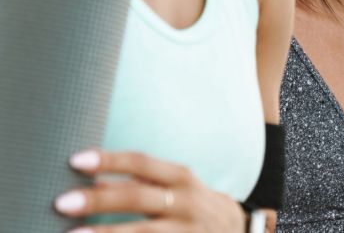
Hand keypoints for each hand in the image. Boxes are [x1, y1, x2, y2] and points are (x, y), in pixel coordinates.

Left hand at [54, 149, 245, 231]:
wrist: (240, 231)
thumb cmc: (193, 205)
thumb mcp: (178, 186)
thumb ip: (142, 183)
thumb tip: (91, 180)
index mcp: (182, 178)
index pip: (142, 164)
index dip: (109, 160)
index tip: (75, 161)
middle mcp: (186, 203)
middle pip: (138, 198)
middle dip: (99, 200)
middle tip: (61, 202)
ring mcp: (187, 231)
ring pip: (144, 232)